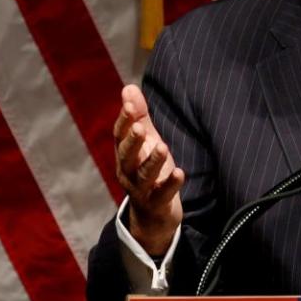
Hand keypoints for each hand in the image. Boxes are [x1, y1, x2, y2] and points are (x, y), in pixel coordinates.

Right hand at [113, 84, 184, 254]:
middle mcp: (128, 171)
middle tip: (140, 128)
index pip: (120, 135)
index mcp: (124, 154)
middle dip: (132, 142)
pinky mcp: (157, 203)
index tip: (131, 104)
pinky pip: (163, 194)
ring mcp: (141, 189)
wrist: (152, 213)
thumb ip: (138, 116)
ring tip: (163, 147)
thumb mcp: (145, 142)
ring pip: (143, 176)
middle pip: (126, 156)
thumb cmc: (148, 169)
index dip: (125, 120)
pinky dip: (171, 184)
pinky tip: (180, 172)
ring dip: (152, 161)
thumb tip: (128, 87)